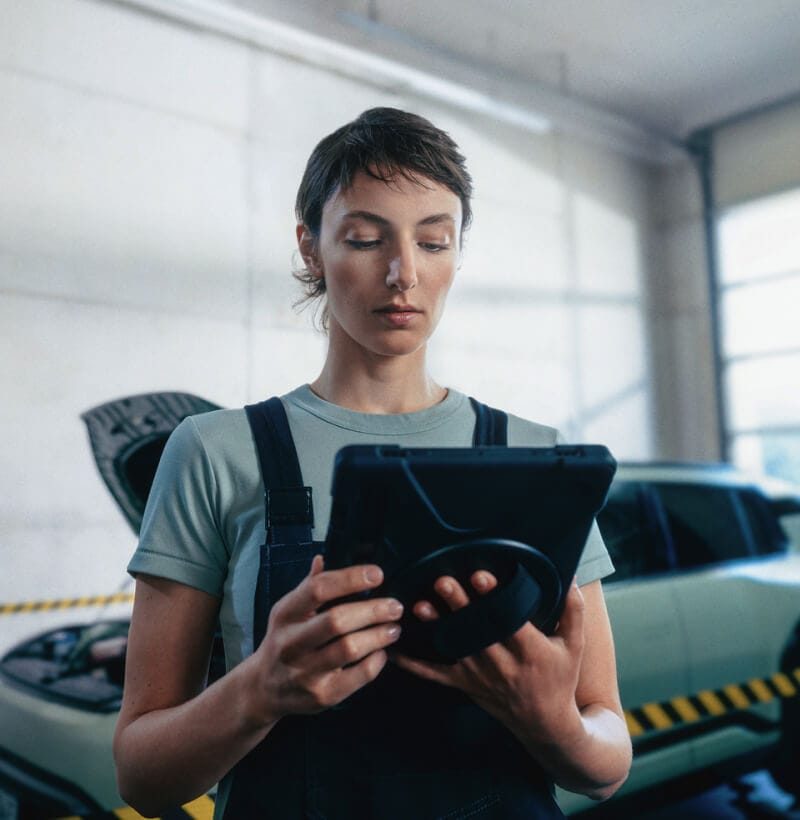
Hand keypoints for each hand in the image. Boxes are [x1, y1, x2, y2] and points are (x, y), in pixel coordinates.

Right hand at [249, 556, 403, 722]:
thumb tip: (323, 558)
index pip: (318, 589)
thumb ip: (308, 586)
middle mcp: (291, 642)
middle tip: (395, 606)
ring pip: (349, 648)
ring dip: (378, 635)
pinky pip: (357, 677)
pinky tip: (382, 652)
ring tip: (394, 628)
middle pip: (337, 620)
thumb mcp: (287, 612)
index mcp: (285, 614)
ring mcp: (305, 671)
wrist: (264, 689)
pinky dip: (376, 662)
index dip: (350, 579)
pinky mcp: (322, 695)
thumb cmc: (283, 641)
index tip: (377, 575)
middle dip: (373, 610)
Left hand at [392, 572, 585, 744]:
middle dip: (459, 606)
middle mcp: (502, 663)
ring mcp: (480, 676)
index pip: (509, 620)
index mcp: (529, 650)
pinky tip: (395, 651)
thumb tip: (572, 575)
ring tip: (420, 605)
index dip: (494, 598)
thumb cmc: (560, 678)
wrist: (547, 725)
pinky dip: (415, 665)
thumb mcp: (574, 646)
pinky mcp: (465, 685)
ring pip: (455, 648)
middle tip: (442, 581)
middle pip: (477, 630)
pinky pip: (437, 675)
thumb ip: (573, 611)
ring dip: (437, 626)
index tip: (479, 576)